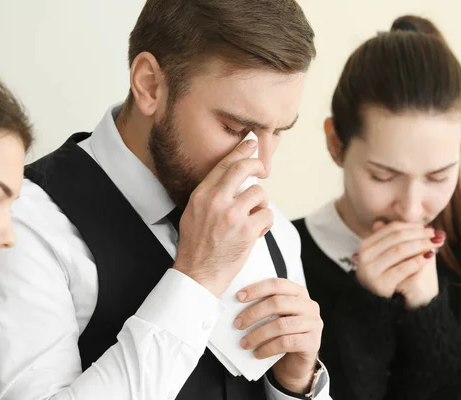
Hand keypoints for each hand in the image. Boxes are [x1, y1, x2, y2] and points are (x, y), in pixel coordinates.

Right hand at [173, 139, 272, 296]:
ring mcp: (232, 215)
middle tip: (263, 169)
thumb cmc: (196, 247)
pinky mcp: (247, 230)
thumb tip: (229, 183)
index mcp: (202, 196)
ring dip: (261, 205)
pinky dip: (266, 223)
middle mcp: (216, 201)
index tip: (250, 144)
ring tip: (255, 217)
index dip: (240, 151)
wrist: (197, 274)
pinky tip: (258, 231)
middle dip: (257, 165)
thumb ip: (210, 197)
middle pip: (243, 169)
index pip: (224, 165)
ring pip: (259, 193)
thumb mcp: (193, 214)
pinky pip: (267, 215)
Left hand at [234, 278, 321, 393]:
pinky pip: (285, 343)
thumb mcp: (274, 316)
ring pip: (280, 325)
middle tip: (237, 324)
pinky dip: (267, 348)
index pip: (277, 284)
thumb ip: (265, 306)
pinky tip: (257, 353)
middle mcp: (309, 305)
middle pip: (277, 303)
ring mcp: (313, 324)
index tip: (238, 297)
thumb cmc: (281, 335)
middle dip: (254, 313)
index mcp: (299, 293)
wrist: (296, 363)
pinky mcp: (313, 343)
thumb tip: (238, 303)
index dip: (257, 289)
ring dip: (258, 334)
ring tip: (244, 343)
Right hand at [354, 221, 443, 306]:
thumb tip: (419, 223)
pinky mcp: (379, 284)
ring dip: (421, 245)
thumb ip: (398, 239)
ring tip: (435, 244)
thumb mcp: (390, 256)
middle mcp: (364, 256)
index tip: (428, 228)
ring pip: (400, 250)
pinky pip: (403, 268)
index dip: (412, 226)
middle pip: (397, 237)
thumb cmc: (390, 276)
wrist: (384, 305)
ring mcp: (370, 270)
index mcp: (366, 245)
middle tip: (435, 235)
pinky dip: (417, 261)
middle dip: (419, 234)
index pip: (391, 228)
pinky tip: (429, 257)